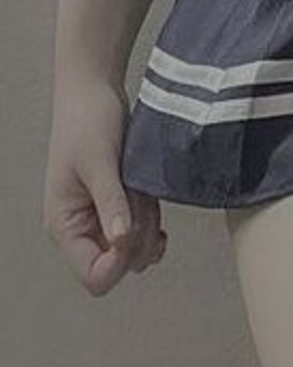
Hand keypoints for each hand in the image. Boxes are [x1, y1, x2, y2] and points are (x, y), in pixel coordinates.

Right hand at [43, 70, 166, 296]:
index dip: (120, 261)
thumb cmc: (85, 120)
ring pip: (137, 249)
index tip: (134, 228)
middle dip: (138, 235)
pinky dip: (153, 217)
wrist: (94, 91)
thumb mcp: (100, 162)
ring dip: (147, 222)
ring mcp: (102, 220)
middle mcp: (81, 228)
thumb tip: (120, 242)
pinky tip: (150, 196)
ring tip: (140, 188)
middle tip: (138, 197)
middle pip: (121, 265)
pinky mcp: (120, 208)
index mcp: (65, 225)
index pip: (94, 275)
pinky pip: (144, 231)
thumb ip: (111, 204)